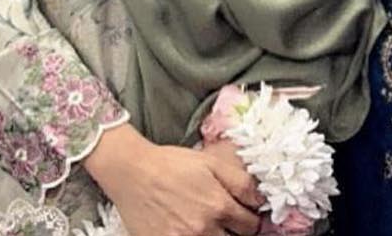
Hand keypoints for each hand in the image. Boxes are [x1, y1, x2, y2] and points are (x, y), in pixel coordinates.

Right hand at [84, 124, 262, 235]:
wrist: (132, 172)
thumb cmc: (171, 164)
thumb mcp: (212, 163)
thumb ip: (241, 182)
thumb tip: (260, 201)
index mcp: (219, 206)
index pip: (251, 227)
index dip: (251, 220)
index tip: (245, 216)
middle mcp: (203, 229)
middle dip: (236, 233)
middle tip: (229, 223)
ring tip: (210, 226)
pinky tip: (192, 230)